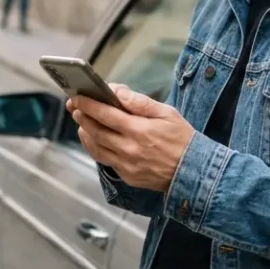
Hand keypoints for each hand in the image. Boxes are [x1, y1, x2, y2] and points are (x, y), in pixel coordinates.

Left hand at [68, 84, 194, 192]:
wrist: (193, 171)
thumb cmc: (182, 139)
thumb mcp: (167, 113)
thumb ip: (140, 103)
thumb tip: (118, 92)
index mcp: (139, 130)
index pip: (106, 114)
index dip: (88, 104)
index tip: (77, 97)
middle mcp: (129, 149)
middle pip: (96, 130)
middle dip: (82, 116)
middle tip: (75, 106)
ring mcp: (126, 165)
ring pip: (96, 147)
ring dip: (85, 132)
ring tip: (81, 121)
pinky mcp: (127, 176)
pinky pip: (104, 160)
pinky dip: (95, 147)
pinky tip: (94, 139)